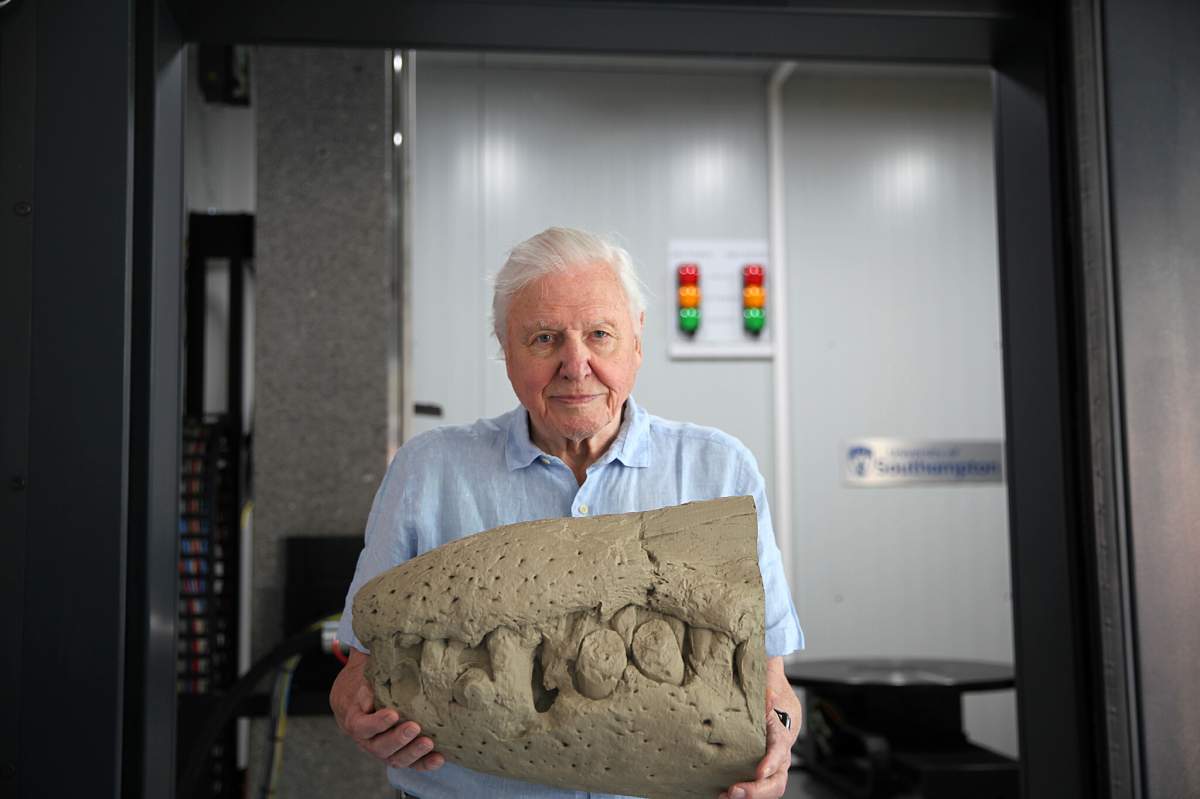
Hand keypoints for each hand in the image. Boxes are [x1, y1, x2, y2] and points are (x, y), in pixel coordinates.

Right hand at [330, 649, 444, 771]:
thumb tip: (384, 661)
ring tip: (429, 743)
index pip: (362, 726)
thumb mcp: (363, 674)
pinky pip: (410, 763)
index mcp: (355, 719)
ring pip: (394, 759)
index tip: (393, 713)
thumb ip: (372, 674)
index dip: (376, 723)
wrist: (358, 697)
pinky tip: (440, 759)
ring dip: (412, 753)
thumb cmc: (364, 681)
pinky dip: (424, 764)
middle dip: (398, 739)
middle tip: (415, 727)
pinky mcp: (397, 753)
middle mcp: (367, 739)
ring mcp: (382, 748)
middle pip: (378, 747)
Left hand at [719, 657, 799, 798]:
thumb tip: (769, 696)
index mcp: (784, 727)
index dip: (772, 761)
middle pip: (778, 777)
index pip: (782, 748)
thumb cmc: (765, 677)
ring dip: (749, 795)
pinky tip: (719, 795)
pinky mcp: (753, 764)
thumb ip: (769, 678)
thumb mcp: (768, 672)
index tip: (759, 771)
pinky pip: (751, 783)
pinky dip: (740, 792)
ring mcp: (768, 759)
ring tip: (725, 797)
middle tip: (736, 791)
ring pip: (767, 785)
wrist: (764, 681)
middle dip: (759, 789)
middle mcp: (779, 748)